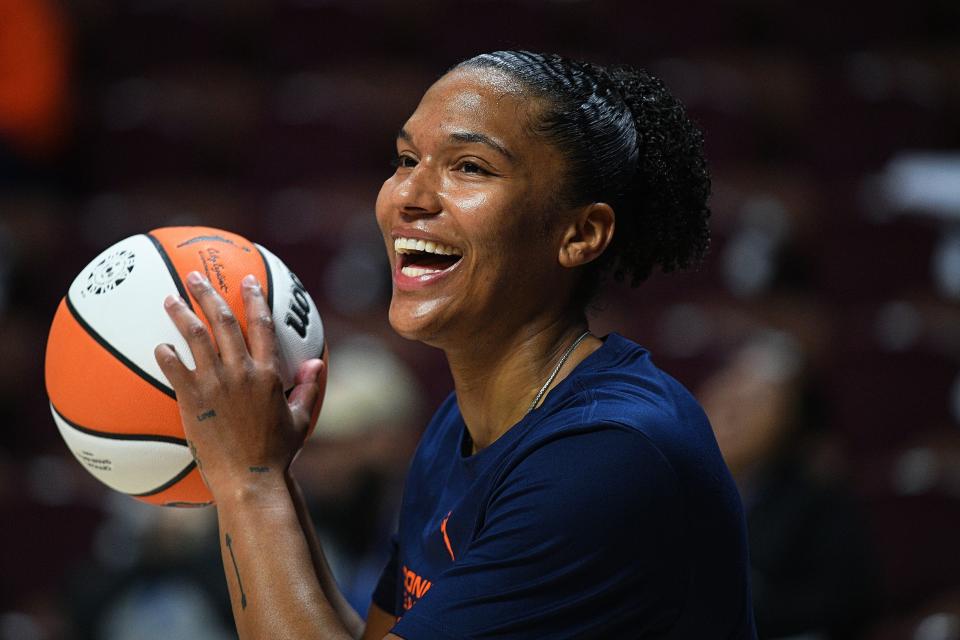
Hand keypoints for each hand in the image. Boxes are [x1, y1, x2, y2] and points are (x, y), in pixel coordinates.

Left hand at [154, 271, 323, 500]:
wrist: (249, 479)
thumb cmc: (276, 453)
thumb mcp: (300, 419)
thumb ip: (308, 388)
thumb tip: (317, 364)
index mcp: (268, 373)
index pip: (262, 325)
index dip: (254, 299)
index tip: (247, 281)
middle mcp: (241, 372)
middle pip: (224, 321)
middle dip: (208, 294)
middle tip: (194, 277)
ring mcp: (215, 384)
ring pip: (195, 337)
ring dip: (181, 314)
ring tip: (169, 298)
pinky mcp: (192, 400)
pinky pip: (174, 368)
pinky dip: (166, 354)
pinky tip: (159, 346)